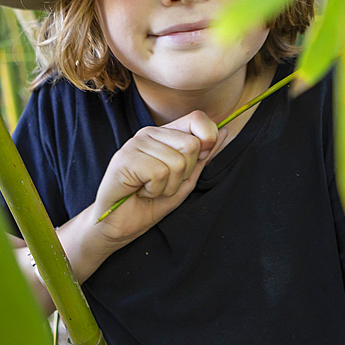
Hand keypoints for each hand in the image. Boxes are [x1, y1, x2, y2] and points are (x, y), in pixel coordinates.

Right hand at [91, 110, 223, 244]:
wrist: (120, 225)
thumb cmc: (150, 202)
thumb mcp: (186, 179)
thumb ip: (205, 155)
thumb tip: (225, 130)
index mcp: (164, 133)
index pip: (197, 118)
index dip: (207, 141)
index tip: (195, 163)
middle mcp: (149, 133)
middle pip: (192, 145)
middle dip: (185, 174)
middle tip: (164, 183)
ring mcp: (135, 144)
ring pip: (177, 162)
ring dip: (168, 186)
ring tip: (151, 189)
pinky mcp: (124, 159)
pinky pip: (158, 173)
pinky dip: (155, 190)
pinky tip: (140, 191)